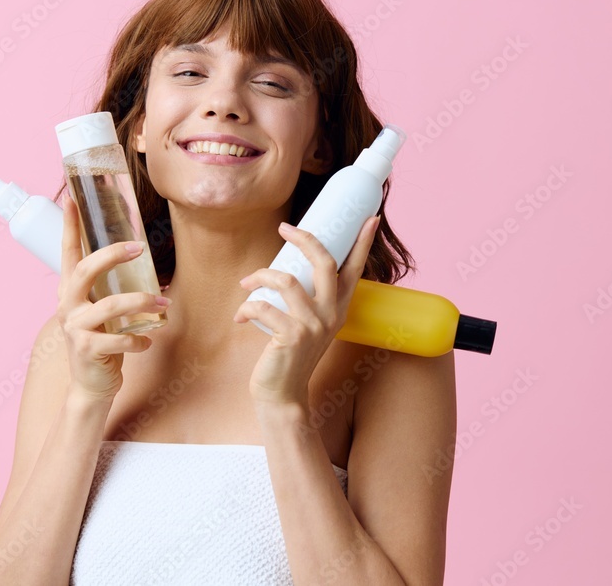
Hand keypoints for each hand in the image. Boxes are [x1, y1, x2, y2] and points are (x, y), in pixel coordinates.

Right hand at [56, 191, 168, 403]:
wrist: (91, 384)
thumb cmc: (103, 341)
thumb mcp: (103, 310)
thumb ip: (112, 288)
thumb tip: (142, 260)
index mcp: (70, 292)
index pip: (67, 253)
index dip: (70, 226)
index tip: (73, 198)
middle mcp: (67, 306)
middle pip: (85, 270)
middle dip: (111, 256)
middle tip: (138, 248)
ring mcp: (74, 328)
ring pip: (109, 306)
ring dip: (142, 302)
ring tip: (164, 304)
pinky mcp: (87, 349)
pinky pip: (119, 340)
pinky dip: (139, 340)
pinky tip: (148, 342)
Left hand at [234, 215, 380, 406]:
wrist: (282, 393)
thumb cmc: (290, 354)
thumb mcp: (308, 324)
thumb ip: (307, 300)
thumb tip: (284, 267)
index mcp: (339, 307)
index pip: (355, 269)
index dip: (363, 242)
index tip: (371, 218)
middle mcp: (332, 314)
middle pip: (324, 262)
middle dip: (305, 238)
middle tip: (284, 227)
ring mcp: (313, 325)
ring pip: (286, 280)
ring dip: (260, 276)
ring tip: (246, 283)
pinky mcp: (292, 336)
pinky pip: (263, 307)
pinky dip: (247, 307)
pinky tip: (240, 316)